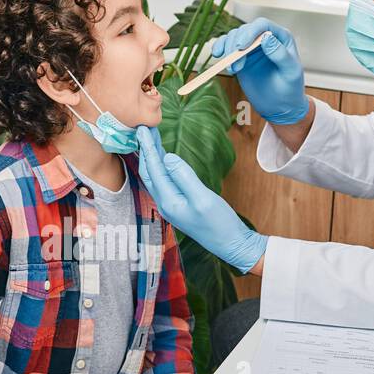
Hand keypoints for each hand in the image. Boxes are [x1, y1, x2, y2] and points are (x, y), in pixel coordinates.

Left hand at [137, 126, 267, 272]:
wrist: (231, 244)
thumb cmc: (219, 223)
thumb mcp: (203, 198)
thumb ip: (184, 177)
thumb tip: (167, 158)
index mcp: (168, 201)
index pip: (153, 169)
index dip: (148, 148)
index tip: (142, 129)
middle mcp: (165, 204)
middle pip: (150, 172)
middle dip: (146, 150)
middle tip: (144, 130)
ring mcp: (171, 205)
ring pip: (156, 177)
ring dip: (154, 158)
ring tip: (153, 139)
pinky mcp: (179, 205)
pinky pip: (165, 182)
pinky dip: (162, 167)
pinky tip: (165, 159)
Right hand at [213, 17, 308, 124]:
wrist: (280, 105)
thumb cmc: (290, 88)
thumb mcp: (290, 71)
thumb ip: (280, 54)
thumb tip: (266, 37)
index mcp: (281, 37)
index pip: (262, 25)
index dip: (250, 32)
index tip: (241, 47)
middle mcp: (265, 38)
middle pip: (245, 30)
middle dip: (236, 44)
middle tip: (234, 62)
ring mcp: (252, 47)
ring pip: (234, 37)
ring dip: (228, 49)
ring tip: (232, 69)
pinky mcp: (241, 56)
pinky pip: (227, 46)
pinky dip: (220, 47)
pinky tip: (217, 55)